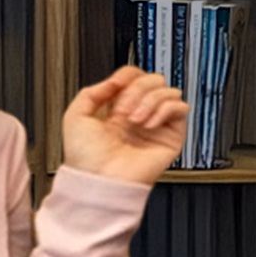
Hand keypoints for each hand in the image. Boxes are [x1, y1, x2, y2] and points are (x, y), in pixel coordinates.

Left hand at [61, 66, 190, 187]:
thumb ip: (92, 91)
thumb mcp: (75, 115)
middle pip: (154, 80)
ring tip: (135, 120)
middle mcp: (139, 115)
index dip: (127, 76)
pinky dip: (165, 110)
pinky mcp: (171, 136)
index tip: (116, 84)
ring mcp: (156, 125)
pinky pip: (180, 108)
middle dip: (137, 89)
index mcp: (118, 109)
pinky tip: (149, 124)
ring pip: (168, 91)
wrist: (98, 180)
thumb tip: (116, 81)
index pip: (135, 77)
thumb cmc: (85, 158)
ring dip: (150, 100)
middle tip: (124, 110)